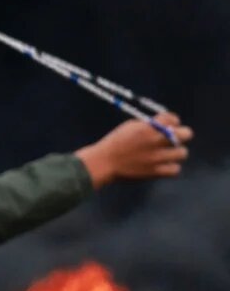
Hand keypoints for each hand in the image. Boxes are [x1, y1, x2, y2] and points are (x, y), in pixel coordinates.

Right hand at [77, 111, 191, 186]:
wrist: (104, 163)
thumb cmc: (115, 143)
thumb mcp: (130, 127)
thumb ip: (150, 125)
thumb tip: (166, 126)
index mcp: (149, 127)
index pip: (173, 118)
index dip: (173, 121)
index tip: (169, 125)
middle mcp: (156, 141)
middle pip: (186, 134)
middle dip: (182, 135)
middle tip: (173, 140)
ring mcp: (157, 157)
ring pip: (182, 153)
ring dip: (176, 153)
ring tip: (166, 155)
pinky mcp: (155, 172)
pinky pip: (175, 170)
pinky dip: (171, 168)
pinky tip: (163, 165)